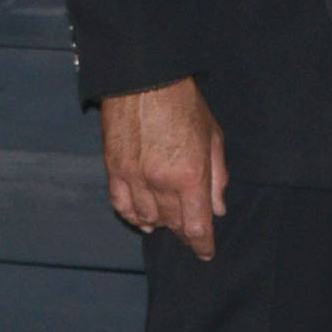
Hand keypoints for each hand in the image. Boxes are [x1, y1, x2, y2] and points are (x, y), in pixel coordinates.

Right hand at [100, 79, 225, 258]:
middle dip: (184, 232)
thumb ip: (217, 177)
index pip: (196, 227)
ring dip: (160, 224)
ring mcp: (134, 177)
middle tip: (191, 232)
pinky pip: (121, 205)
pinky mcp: (113, 169)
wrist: (144, 79)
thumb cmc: (183, 104)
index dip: (202, 245)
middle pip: (172, 224)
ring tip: (168, 220)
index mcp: (190, 176)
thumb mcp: (213, 138)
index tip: (206, 252)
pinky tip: (142, 217)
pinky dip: (132, 215)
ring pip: (146, 218)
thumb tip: (218, 208)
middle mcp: (160, 182)